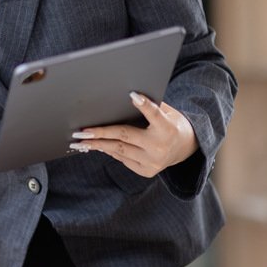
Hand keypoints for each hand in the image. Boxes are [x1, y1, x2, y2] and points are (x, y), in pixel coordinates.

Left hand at [69, 92, 197, 176]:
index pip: (154, 115)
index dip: (144, 105)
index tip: (132, 95)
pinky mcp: (146, 171)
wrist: (185, 148)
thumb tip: (128, 96)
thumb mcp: (168, 112)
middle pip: (124, 136)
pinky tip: (98, 146)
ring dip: (98, 145)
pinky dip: (110, 151)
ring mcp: (152, 162)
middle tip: (81, 131)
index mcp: (167, 129)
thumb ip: (151, 107)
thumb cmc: (171, 124)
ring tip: (81, 141)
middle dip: (99, 134)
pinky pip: (123, 159)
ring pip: (119, 150)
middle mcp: (159, 147)